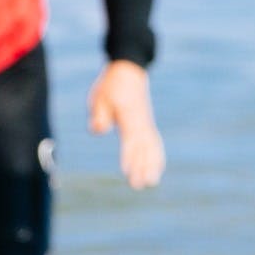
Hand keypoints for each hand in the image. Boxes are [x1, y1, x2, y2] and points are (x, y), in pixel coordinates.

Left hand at [87, 60, 164, 188]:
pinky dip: (157, 156)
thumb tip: (97, 130)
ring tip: (151, 183)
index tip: (127, 171)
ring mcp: (146, 123)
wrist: (128, 70)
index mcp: (129, 116)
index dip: (128, 156)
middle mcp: (141, 122)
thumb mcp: (99, 96)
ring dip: (152, 166)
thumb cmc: (111, 84)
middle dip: (143, 167)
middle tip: (141, 185)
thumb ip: (99, 114)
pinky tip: (157, 168)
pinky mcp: (147, 124)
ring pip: (152, 147)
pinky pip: (154, 143)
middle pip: (144, 148)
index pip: (129, 140)